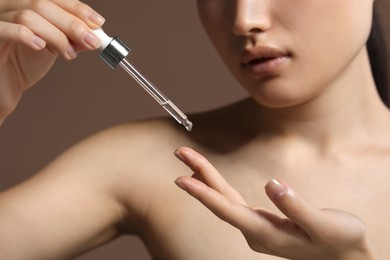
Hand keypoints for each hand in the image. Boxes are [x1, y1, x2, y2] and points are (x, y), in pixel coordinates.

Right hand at [0, 0, 104, 123]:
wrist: (3, 88)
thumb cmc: (23, 65)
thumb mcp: (53, 48)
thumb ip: (71, 39)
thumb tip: (94, 34)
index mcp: (24, 5)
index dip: (77, 8)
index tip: (97, 23)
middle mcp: (8, 6)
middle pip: (43, 4)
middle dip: (72, 24)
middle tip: (91, 41)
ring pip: (29, 16)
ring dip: (57, 36)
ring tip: (68, 54)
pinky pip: (6, 29)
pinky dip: (27, 36)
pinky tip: (41, 46)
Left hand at [174, 147, 374, 259]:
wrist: (345, 257)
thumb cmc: (339, 240)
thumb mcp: (326, 226)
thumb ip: (297, 208)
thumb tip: (272, 184)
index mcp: (267, 233)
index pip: (228, 210)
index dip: (204, 193)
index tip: (183, 178)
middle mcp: (255, 231)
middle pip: (220, 201)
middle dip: (198, 175)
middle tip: (180, 152)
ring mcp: (256, 227)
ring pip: (224, 200)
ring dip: (206, 178)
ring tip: (189, 160)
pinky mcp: (260, 221)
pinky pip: (232, 202)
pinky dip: (218, 187)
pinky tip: (210, 179)